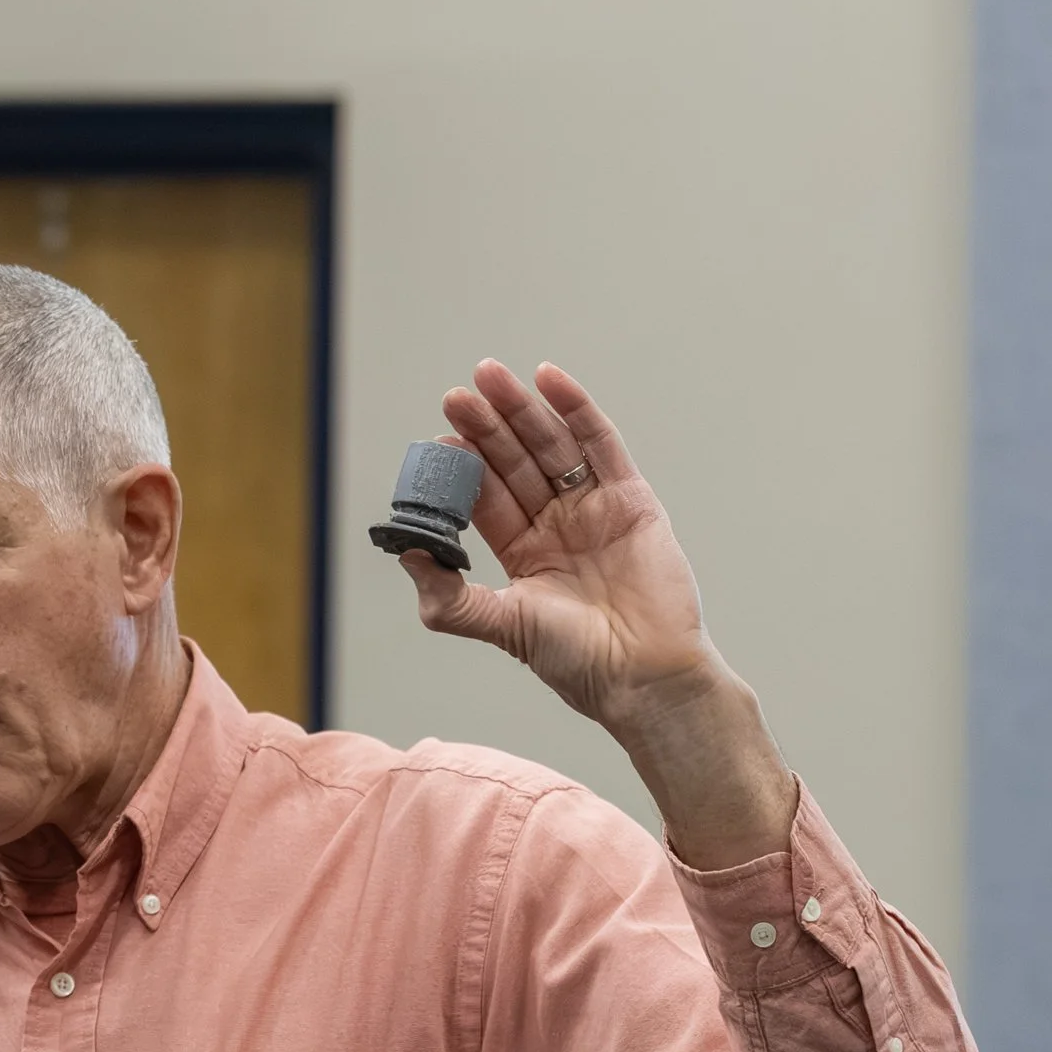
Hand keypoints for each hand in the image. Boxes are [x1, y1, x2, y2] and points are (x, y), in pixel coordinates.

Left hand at [403, 359, 795, 867]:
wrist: (645, 674)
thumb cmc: (576, 661)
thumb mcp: (502, 625)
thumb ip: (451, 596)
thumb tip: (406, 552)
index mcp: (526, 556)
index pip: (487, 499)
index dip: (464, 468)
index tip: (439, 439)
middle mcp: (558, 527)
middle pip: (515, 464)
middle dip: (486, 429)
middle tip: (457, 396)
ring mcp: (595, 509)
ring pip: (552, 447)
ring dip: (521, 410)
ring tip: (490, 377)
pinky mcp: (632, 498)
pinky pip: (601, 444)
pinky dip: (576, 409)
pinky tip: (549, 379)